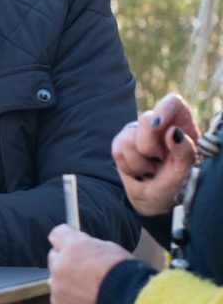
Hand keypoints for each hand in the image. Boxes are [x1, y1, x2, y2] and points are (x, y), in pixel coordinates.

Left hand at [47, 224, 131, 303]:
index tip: (71, 244)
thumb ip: (89, 246)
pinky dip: (70, 302)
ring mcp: (58, 288)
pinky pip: (60, 300)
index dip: (65, 239)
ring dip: (66, 283)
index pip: (57, 234)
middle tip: (83, 270)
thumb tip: (82, 247)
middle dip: (65, 261)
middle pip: (54, 258)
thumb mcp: (110, 249)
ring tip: (89, 291)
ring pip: (55, 281)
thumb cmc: (127, 276)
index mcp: (73, 247)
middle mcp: (60, 265)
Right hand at [111, 93, 198, 215]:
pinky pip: (117, 150)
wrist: (158, 200)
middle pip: (146, 119)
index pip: (172, 103)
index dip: (164, 110)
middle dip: (148, 146)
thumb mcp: (187, 170)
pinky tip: (138, 171)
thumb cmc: (178, 184)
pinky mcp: (121, 144)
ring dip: (139, 162)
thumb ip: (185, 151)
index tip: (159, 126)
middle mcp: (159, 125)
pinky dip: (128, 167)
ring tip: (150, 170)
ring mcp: (138, 133)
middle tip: (157, 161)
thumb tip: (173, 132)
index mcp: (181, 125)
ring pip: (128, 138)